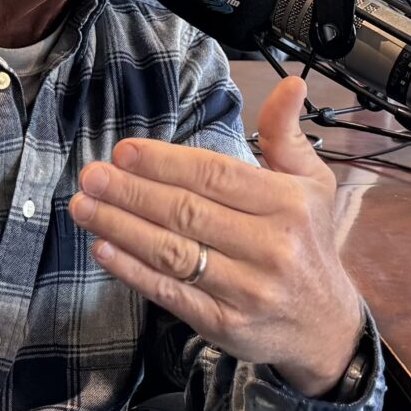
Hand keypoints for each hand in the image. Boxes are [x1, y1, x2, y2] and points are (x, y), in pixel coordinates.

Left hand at [69, 75, 364, 396]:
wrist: (326, 326)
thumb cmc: (309, 243)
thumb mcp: (311, 185)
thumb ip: (287, 135)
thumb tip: (291, 84)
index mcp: (287, 205)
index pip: (215, 177)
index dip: (164, 162)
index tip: (123, 151)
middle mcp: (269, 246)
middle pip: (186, 212)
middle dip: (131, 192)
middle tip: (91, 175)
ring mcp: (246, 289)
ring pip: (172, 252)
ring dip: (121, 227)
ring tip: (84, 207)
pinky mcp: (225, 324)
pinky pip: (170, 293)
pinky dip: (133, 271)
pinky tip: (103, 250)